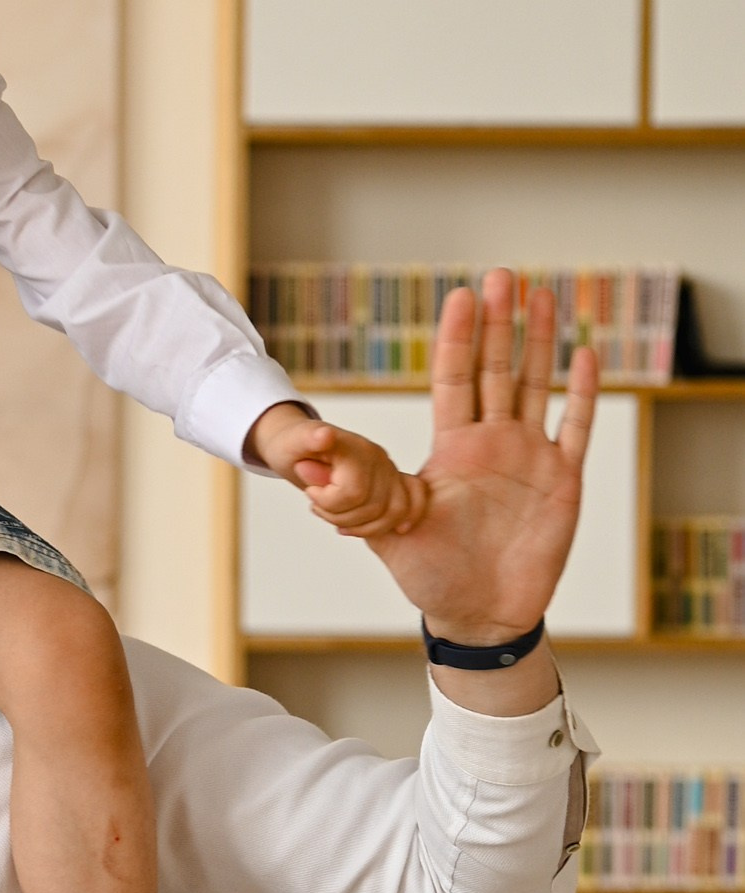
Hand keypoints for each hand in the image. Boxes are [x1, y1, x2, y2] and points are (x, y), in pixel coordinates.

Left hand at [251, 405, 428, 537]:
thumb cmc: (294, 445)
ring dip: (359, 525)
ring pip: (391, 514)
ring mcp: (389, 471)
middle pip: (374, 508)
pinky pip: (408, 507)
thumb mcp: (292, 441)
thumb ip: (308, 440)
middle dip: (338, 516)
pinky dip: (390, 523)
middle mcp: (378, 458)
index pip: (355, 492)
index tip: (309, 492)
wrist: (301, 447)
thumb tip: (324, 436)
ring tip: (333, 515)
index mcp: (356, 448)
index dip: (329, 501)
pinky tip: (372, 528)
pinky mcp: (392, 484)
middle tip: (317, 505)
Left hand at [371, 273, 594, 653]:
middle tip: (502, 275)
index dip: (457, 338)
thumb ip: (361, 500)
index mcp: (452, 449)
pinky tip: (585, 354)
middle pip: (497, 369)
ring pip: (536, 385)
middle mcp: (492, 444)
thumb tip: (307, 477)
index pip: (453, 379)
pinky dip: (582, 392)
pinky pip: (575, 426)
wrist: (479, 617)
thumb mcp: (391, 534)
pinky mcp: (562, 480)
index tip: (458, 296)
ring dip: (541, 341)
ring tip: (543, 295)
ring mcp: (529, 458)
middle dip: (499, 323)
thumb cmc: (433, 577)